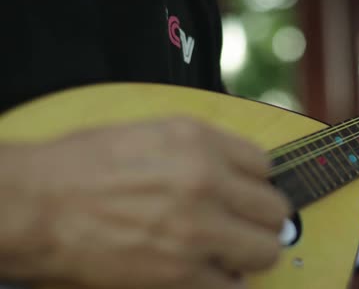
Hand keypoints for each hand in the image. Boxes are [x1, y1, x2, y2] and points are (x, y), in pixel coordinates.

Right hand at [15, 118, 289, 287]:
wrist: (34, 205)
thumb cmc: (81, 166)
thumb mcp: (149, 133)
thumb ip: (200, 150)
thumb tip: (234, 172)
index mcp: (198, 140)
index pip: (265, 165)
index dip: (255, 183)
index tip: (245, 194)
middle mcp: (206, 180)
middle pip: (274, 209)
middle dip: (260, 219)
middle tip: (241, 225)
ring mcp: (197, 229)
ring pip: (265, 250)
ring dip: (250, 253)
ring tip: (228, 251)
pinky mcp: (180, 274)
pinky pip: (233, 287)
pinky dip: (225, 283)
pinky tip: (207, 273)